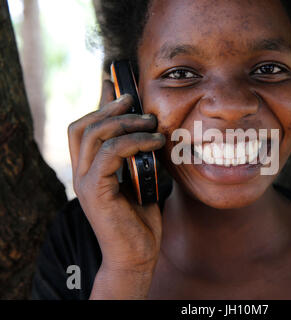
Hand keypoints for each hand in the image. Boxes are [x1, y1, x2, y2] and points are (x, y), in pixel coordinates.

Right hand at [68, 80, 164, 297]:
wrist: (138, 253)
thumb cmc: (141, 217)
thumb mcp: (141, 178)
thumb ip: (137, 156)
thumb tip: (148, 130)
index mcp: (89, 169)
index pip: (84, 128)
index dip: (100, 105)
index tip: (120, 89)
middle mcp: (81, 173)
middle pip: (82, 126)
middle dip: (109, 108)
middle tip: (135, 101)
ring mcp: (84, 182)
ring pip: (95, 135)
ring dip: (126, 122)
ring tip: (152, 122)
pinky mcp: (95, 191)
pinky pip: (110, 153)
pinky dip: (134, 142)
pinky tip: (154, 142)